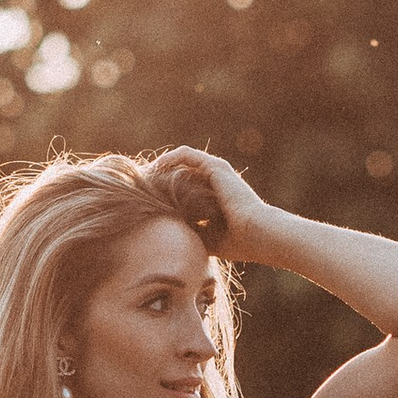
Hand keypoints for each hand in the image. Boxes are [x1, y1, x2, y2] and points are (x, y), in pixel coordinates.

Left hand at [153, 146, 284, 266]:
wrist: (258, 235)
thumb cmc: (238, 243)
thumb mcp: (205, 237)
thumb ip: (188, 230)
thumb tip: (164, 234)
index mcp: (215, 195)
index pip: (185, 186)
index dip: (165, 190)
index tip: (146, 199)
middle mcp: (216, 180)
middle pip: (181, 171)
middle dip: (160, 177)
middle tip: (139, 186)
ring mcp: (217, 171)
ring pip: (182, 161)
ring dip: (162, 165)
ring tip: (144, 175)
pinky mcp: (215, 167)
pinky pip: (187, 154)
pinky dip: (170, 158)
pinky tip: (156, 167)